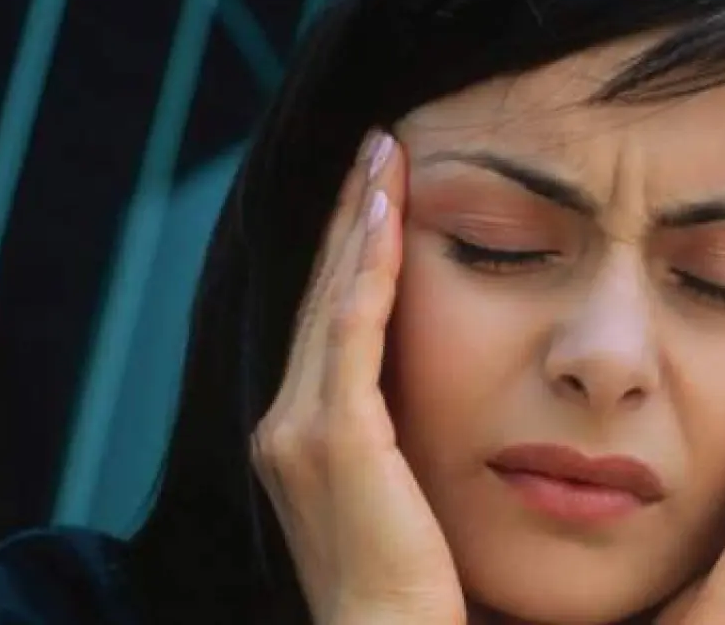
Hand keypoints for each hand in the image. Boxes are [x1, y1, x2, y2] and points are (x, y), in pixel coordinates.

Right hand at [250, 131, 464, 624]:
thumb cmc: (413, 585)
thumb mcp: (400, 491)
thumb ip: (400, 435)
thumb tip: (437, 389)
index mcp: (303, 433)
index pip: (328, 317)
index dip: (351, 248)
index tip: (381, 188)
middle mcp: (287, 422)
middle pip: (321, 292)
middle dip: (351, 215)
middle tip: (380, 144)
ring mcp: (299, 429)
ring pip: (331, 297)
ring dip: (359, 221)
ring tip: (385, 154)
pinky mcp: (335, 438)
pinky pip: (352, 330)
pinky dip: (367, 266)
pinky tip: (389, 211)